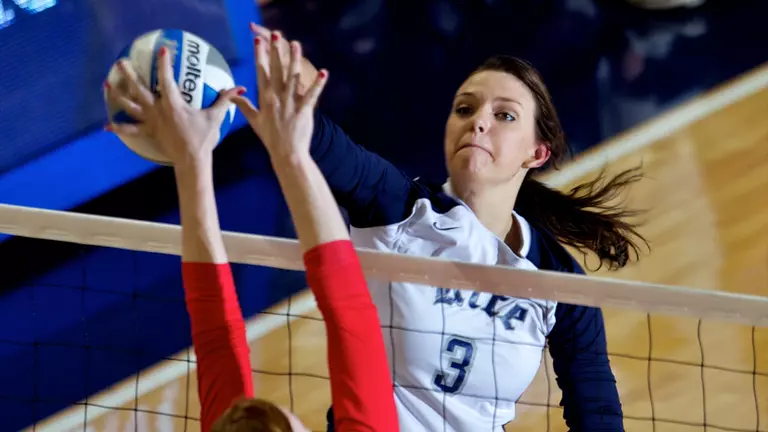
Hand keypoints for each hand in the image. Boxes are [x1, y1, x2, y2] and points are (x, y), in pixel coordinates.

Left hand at [105, 46, 243, 167]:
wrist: (192, 160)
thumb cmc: (203, 138)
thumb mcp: (215, 117)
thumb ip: (225, 100)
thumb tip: (239, 88)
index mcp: (172, 104)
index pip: (166, 79)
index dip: (164, 63)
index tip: (162, 49)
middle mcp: (158, 111)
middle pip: (139, 89)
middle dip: (129, 74)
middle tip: (121, 62)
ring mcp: (151, 122)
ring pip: (130, 106)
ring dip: (117, 95)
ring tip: (107, 84)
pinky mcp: (149, 133)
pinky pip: (131, 130)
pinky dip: (119, 128)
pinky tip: (107, 126)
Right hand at [232, 33, 326, 158]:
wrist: (286, 153)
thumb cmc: (270, 137)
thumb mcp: (254, 120)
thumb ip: (244, 105)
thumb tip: (233, 94)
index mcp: (265, 98)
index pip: (261, 72)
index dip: (260, 55)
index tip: (258, 40)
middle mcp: (277, 98)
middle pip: (276, 70)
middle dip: (275, 51)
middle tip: (276, 34)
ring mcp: (291, 103)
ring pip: (293, 77)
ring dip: (295, 60)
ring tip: (296, 44)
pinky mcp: (304, 110)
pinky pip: (312, 95)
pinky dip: (318, 84)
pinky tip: (324, 73)